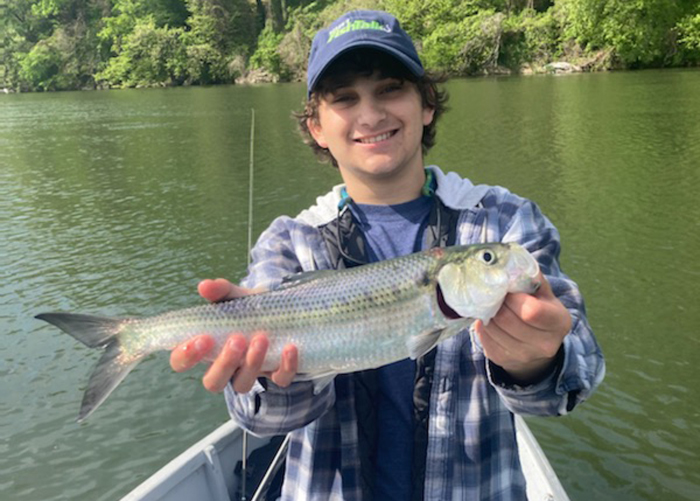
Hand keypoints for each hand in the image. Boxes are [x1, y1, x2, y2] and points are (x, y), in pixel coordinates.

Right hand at [169, 278, 298, 392]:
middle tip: (236, 340)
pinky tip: (290, 348)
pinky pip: (280, 380)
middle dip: (223, 364)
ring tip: (261, 338)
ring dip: (252, 364)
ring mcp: (250, 373)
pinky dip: (285, 366)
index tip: (202, 338)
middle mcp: (225, 366)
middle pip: (213, 383)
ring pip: (243, 384)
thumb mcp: (236, 296)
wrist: (282, 308)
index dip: (186, 356)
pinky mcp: (276, 374)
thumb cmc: (249, 307)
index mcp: (206, 348)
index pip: (182, 361)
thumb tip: (205, 285)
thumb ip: (221, 291)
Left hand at [474, 273, 570, 383]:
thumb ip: (529, 276)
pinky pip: (484, 338)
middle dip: (497, 303)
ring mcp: (524, 356)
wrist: (536, 343)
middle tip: (495, 295)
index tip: (507, 289)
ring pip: (493, 328)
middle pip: (507, 319)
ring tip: (493, 306)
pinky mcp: (503, 360)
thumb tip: (508, 261)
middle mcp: (545, 344)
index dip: (513, 298)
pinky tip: (490, 320)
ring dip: (488, 313)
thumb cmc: (538, 309)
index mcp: (559, 322)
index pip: (531, 311)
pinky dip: (483, 326)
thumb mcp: (541, 291)